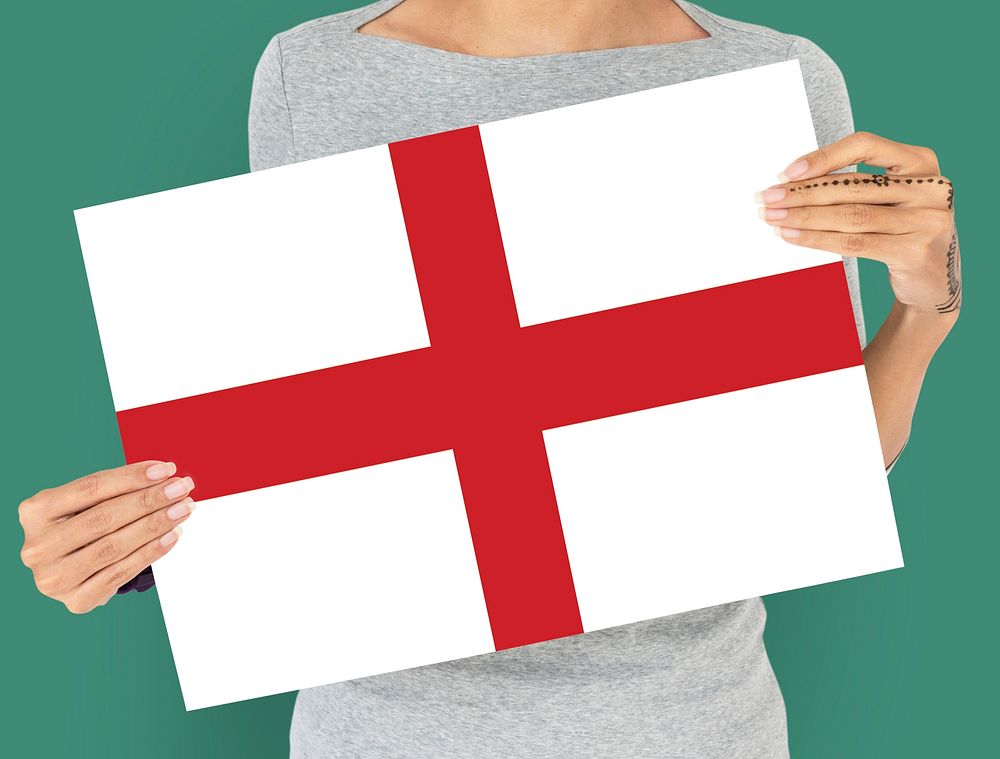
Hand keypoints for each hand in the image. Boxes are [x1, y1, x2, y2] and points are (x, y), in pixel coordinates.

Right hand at [19, 461, 194, 612]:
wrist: (72, 572)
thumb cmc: (85, 529)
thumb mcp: (87, 505)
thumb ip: (117, 490)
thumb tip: (165, 474)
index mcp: (35, 512)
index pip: (91, 488)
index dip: (132, 477)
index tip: (166, 470)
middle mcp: (38, 546)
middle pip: (103, 517)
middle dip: (149, 500)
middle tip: (181, 488)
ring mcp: (54, 577)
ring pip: (114, 546)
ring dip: (155, 525)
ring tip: (183, 509)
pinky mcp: (76, 601)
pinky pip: (121, 573)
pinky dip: (151, 552)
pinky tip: (172, 536)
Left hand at [755, 131, 960, 317]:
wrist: (934, 282)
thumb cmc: (901, 232)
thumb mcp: (890, 200)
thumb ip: (856, 186)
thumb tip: (792, 182)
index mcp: (922, 162)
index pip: (866, 145)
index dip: (823, 156)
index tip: (787, 172)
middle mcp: (930, 187)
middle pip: (852, 185)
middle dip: (801, 192)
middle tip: (766, 197)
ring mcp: (927, 220)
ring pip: (851, 215)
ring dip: (803, 216)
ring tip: (772, 218)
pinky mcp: (915, 252)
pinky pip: (855, 243)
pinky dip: (817, 239)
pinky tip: (791, 236)